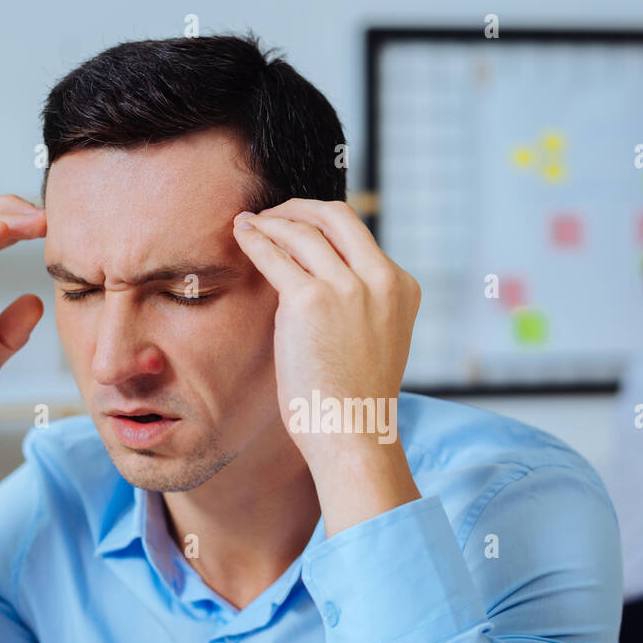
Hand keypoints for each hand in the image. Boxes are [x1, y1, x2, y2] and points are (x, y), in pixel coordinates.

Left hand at [231, 198, 422, 533]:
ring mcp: (349, 287)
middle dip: (300, 208)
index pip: (360, 238)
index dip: (323, 225)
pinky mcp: (312, 300)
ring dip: (271, 222)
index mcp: (402, 287)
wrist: (353, 434)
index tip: (298, 227)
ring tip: (249, 225)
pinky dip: (254, 239)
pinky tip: (241, 234)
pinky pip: (274, 256)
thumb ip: (358, 304)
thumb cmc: (354, 400)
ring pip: (303, 232)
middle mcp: (381, 279)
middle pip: (338, 216)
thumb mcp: (373, 339)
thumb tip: (309, 277)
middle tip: (272, 214)